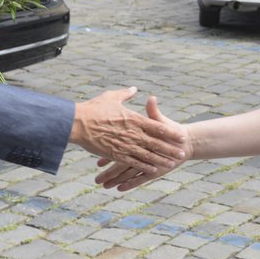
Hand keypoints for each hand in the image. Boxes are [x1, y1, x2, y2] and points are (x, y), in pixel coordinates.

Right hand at [71, 89, 185, 176]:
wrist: (77, 123)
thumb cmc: (93, 108)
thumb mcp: (111, 97)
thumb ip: (125, 94)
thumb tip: (134, 88)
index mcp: (133, 118)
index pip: (156, 127)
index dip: (170, 132)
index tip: (180, 136)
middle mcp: (132, 132)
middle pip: (156, 143)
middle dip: (170, 149)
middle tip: (182, 153)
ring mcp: (125, 144)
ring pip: (148, 154)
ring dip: (161, 159)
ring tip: (172, 164)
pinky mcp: (116, 154)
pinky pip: (134, 162)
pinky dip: (144, 166)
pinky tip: (153, 170)